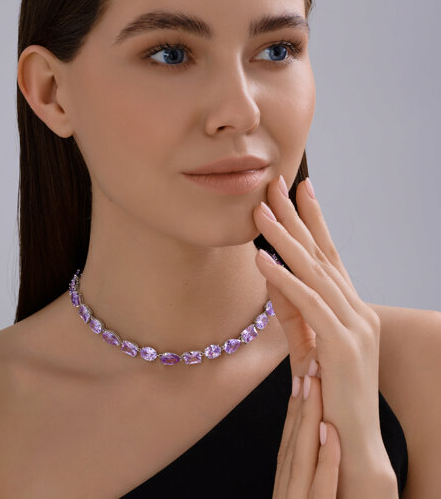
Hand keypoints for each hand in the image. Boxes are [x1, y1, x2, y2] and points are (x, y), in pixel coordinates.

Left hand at [253, 175, 396, 496]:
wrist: (352, 437)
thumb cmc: (330, 389)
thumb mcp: (308, 340)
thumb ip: (291, 306)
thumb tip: (269, 272)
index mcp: (350, 306)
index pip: (329, 254)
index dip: (315, 220)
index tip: (300, 190)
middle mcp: (356, 309)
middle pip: (322, 254)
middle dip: (299, 217)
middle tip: (278, 183)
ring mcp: (354, 325)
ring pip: (315, 272)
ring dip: (286, 239)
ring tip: (262, 212)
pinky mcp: (343, 345)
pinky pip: (309, 304)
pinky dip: (284, 280)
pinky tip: (262, 259)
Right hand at [273, 364, 340, 497]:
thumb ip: (309, 478)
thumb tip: (318, 440)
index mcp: (286, 489)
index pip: (288, 443)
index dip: (294, 409)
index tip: (301, 379)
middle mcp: (287, 494)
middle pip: (291, 443)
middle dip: (299, 403)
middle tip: (309, 367)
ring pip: (299, 457)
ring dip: (307, 418)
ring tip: (315, 383)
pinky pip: (320, 490)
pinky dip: (325, 460)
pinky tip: (330, 432)